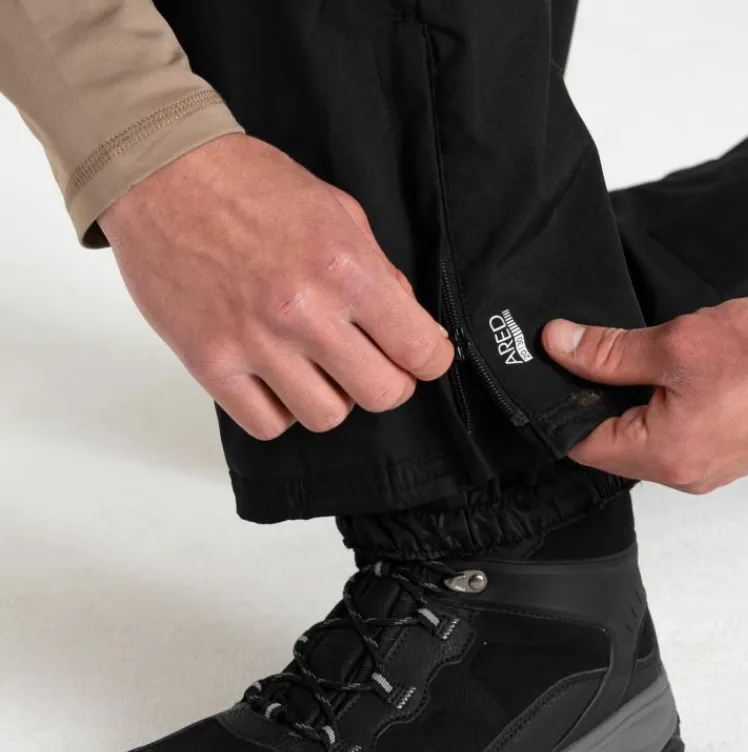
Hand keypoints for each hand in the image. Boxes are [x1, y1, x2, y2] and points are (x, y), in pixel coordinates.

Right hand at [100, 135, 452, 439]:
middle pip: (382, 395)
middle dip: (386, 382)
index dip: (429, 359)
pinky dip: (277, 408)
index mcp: (346, 268)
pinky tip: (274, 377)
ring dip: (329, 396)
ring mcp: (254, 341)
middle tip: (369, 362)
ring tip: (313, 365)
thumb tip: (413, 327)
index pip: (420, 350)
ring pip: (326, 417)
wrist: (159, 171)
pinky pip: (267, 425)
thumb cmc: (250, 185)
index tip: (419, 356)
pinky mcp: (210, 362)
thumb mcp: (338, 211)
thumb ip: (379, 272)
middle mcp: (304, 310)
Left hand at [543, 297, 747, 492]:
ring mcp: (711, 471)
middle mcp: (686, 477)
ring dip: (639, 405)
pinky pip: (680, 440)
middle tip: (607, 356)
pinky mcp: (730, 457)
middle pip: (615, 446)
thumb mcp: (675, 343)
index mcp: (666, 457)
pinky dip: (670, 411)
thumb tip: (559, 345)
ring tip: (657, 364)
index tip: (562, 370)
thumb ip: (607, 352)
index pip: (584, 445)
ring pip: (647, 442)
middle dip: (604, 402)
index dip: (566, 406)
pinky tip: (684, 378)